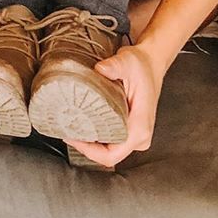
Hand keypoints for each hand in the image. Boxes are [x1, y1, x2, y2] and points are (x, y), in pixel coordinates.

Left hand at [68, 42, 162, 167]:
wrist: (151, 63)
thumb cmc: (142, 65)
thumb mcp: (128, 62)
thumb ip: (115, 66)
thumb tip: (99, 69)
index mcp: (140, 127)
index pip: (111, 154)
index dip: (89, 151)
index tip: (72, 137)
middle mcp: (140, 136)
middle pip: (108, 155)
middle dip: (85, 147)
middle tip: (66, 130)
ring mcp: (136, 135)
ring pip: (109, 150)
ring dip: (90, 143)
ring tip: (71, 127)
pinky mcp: (130, 129)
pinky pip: (111, 141)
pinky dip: (96, 136)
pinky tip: (83, 124)